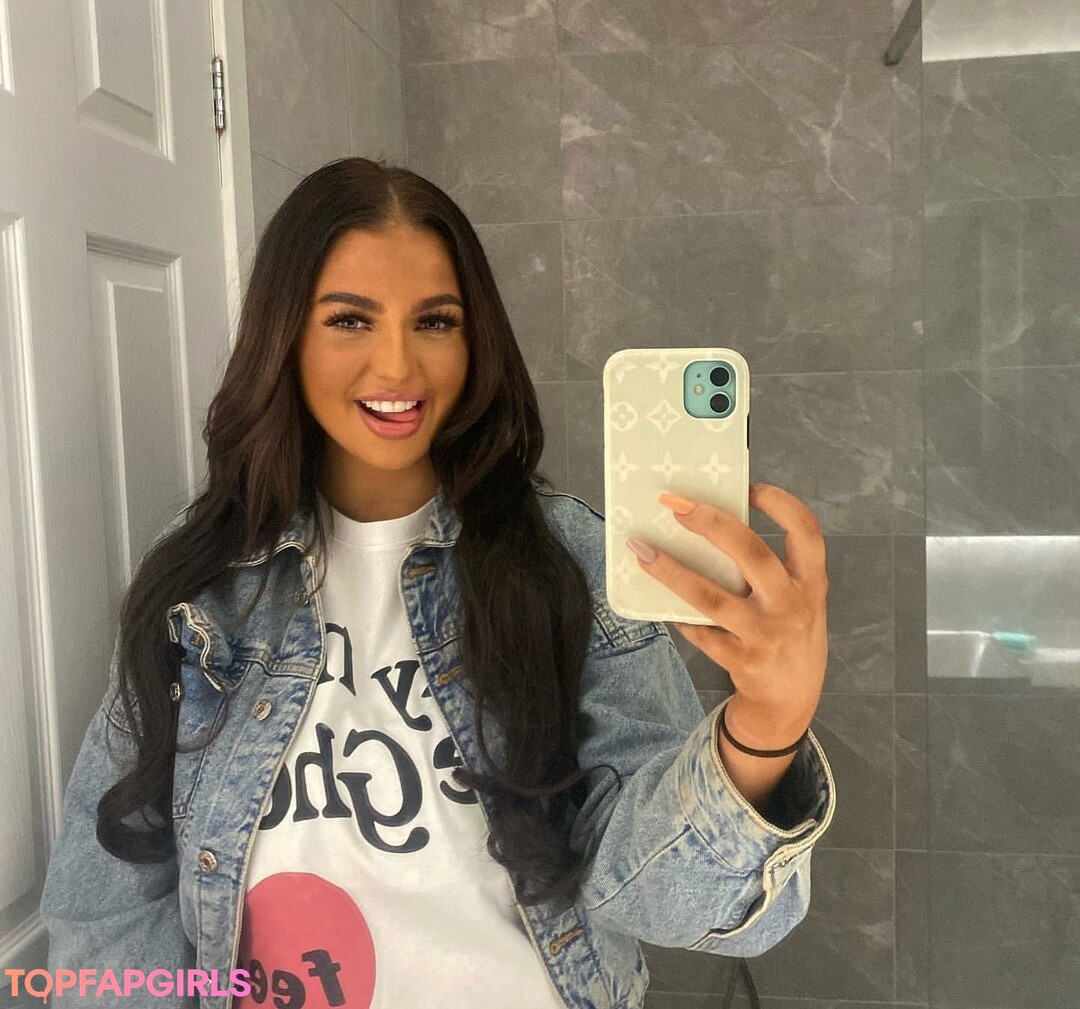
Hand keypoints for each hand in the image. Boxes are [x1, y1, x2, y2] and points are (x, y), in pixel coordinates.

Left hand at [626, 482, 828, 738]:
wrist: (791, 702)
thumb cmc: (788, 636)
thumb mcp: (797, 600)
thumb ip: (771, 569)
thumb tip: (713, 524)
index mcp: (811, 583)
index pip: (806, 531)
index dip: (779, 503)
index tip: (748, 487)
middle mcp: (792, 606)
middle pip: (752, 553)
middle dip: (711, 523)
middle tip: (675, 504)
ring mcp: (766, 635)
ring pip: (711, 597)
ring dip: (672, 571)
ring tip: (642, 549)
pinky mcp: (741, 661)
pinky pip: (699, 631)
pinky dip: (678, 614)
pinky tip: (658, 600)